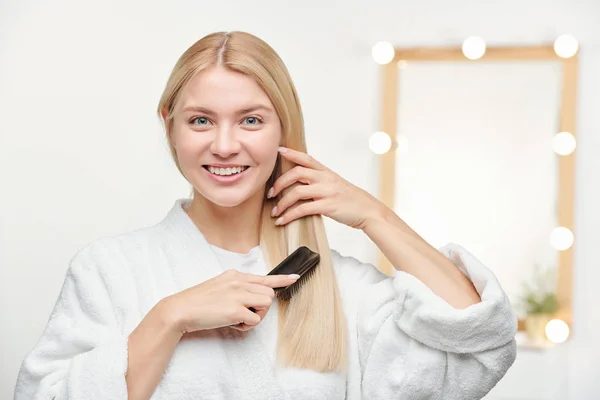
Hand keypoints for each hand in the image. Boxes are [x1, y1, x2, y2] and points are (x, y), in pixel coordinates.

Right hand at [167, 269, 298, 332]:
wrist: (180, 310)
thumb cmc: (197, 302)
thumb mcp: (219, 287)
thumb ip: (236, 289)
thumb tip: (252, 298)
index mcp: (234, 275)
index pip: (264, 277)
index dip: (281, 279)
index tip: (294, 278)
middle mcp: (238, 282)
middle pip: (269, 295)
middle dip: (261, 308)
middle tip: (245, 314)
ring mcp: (238, 295)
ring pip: (266, 305)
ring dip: (256, 316)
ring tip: (238, 319)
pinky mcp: (236, 310)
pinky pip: (255, 320)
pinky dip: (246, 326)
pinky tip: (232, 324)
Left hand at [268, 147, 383, 229]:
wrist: (369, 211)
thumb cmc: (352, 200)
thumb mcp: (336, 185)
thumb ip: (320, 182)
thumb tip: (301, 185)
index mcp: (327, 172)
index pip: (306, 158)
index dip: (292, 153)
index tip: (278, 150)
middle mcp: (326, 179)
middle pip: (296, 173)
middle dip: (279, 183)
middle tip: (270, 194)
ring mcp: (327, 192)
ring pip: (296, 192)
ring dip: (281, 203)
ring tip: (275, 212)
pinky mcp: (327, 206)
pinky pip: (302, 209)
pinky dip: (289, 215)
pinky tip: (282, 221)